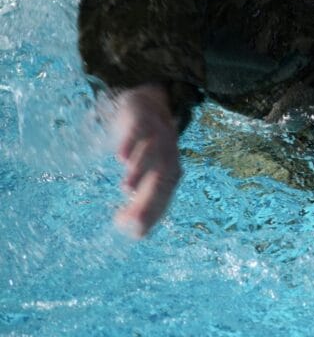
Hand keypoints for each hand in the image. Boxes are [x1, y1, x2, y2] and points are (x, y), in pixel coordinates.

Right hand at [111, 84, 180, 237]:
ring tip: (126, 188)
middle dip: (148, 199)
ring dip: (141, 170)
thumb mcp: (146, 173)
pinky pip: (140, 130)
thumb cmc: (147, 147)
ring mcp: (157, 135)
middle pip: (162, 178)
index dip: (152, 213)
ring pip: (153, 154)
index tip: (136, 232)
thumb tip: (133, 233)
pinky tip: (120, 157)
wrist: (148, 103)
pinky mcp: (144, 118)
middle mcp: (168, 154)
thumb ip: (142, 200)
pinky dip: (131, 142)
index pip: (165, 195)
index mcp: (171, 170)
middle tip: (132, 219)